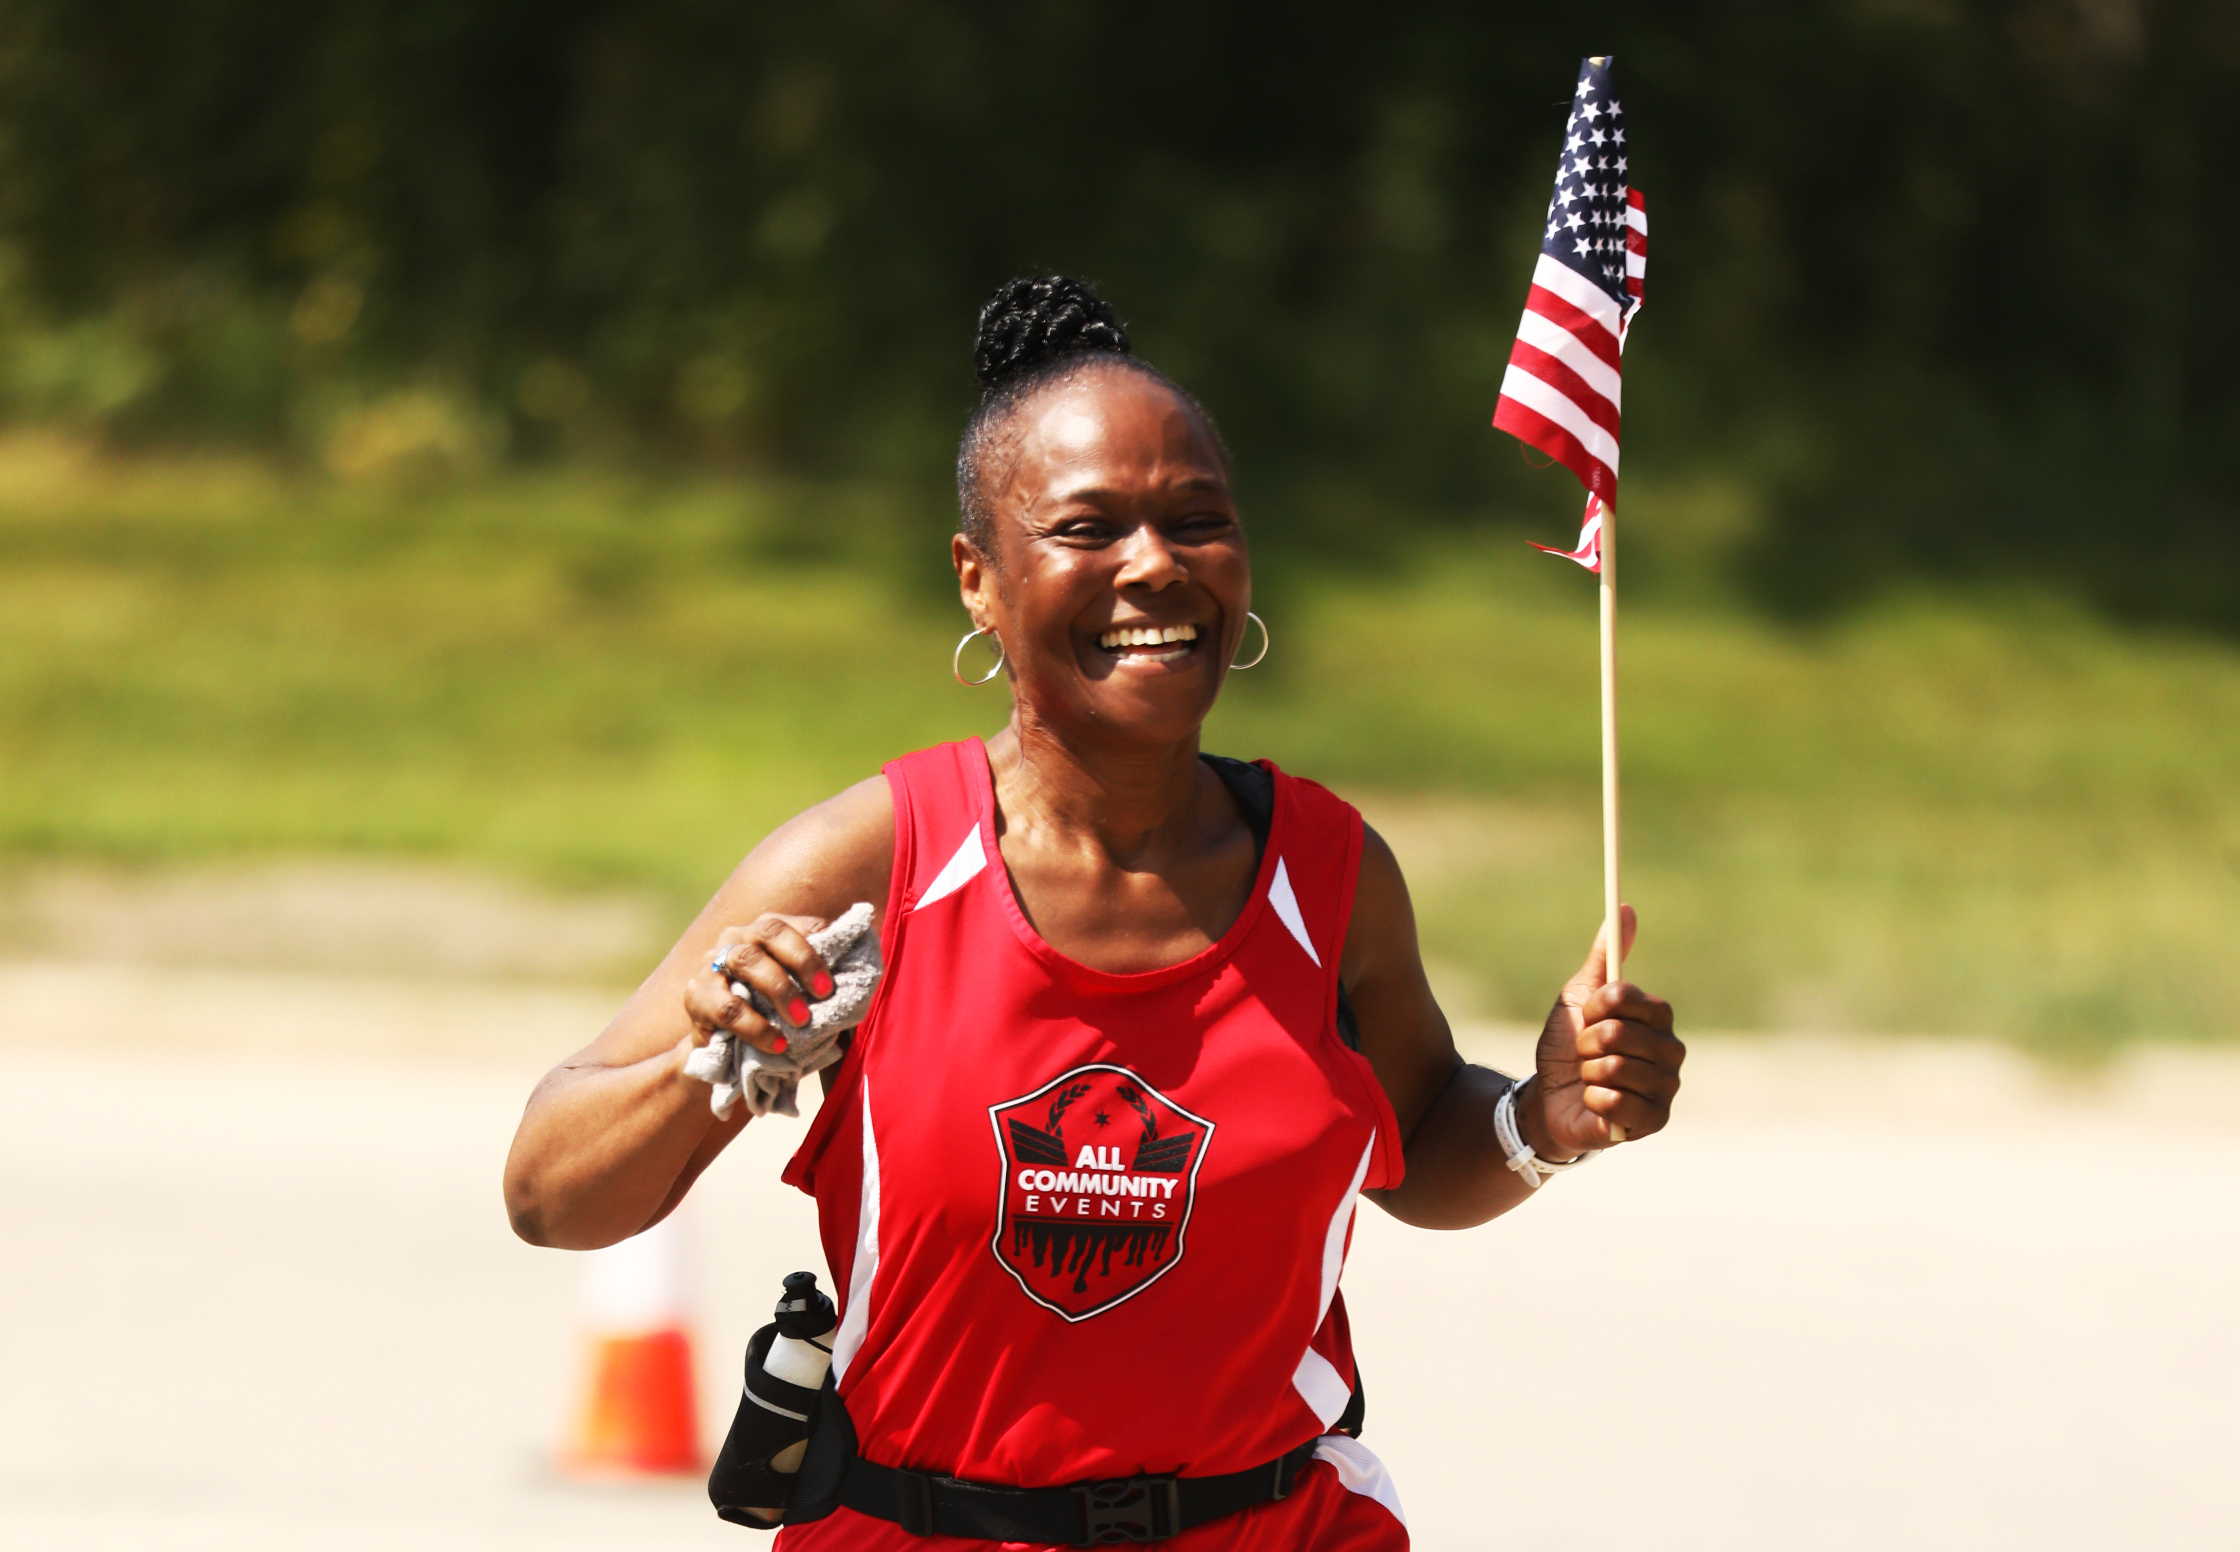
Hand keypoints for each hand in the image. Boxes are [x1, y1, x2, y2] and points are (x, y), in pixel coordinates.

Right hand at [683, 913, 832, 1055]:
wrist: (723, 1050)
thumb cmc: (771, 1015)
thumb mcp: (798, 996)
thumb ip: (821, 983)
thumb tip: (863, 976)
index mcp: (767, 931)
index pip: (797, 924)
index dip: (819, 947)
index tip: (835, 981)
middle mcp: (738, 937)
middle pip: (769, 932)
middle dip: (802, 960)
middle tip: (823, 993)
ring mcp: (713, 962)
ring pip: (746, 960)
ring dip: (779, 989)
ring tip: (801, 1021)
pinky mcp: (697, 994)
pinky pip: (726, 1006)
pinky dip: (755, 1026)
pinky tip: (777, 1044)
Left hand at [1525, 906, 1683, 1158]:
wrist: (1551, 1098)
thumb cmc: (1569, 1045)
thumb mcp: (1579, 996)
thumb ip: (1604, 956)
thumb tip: (1625, 908)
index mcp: (1657, 1017)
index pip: (1624, 997)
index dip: (1595, 1006)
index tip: (1587, 1015)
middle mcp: (1671, 1050)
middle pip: (1617, 1033)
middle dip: (1586, 1043)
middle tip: (1586, 1053)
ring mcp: (1666, 1087)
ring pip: (1612, 1067)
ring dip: (1586, 1073)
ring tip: (1590, 1079)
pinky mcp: (1654, 1120)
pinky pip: (1613, 1101)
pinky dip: (1592, 1100)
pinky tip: (1596, 1103)